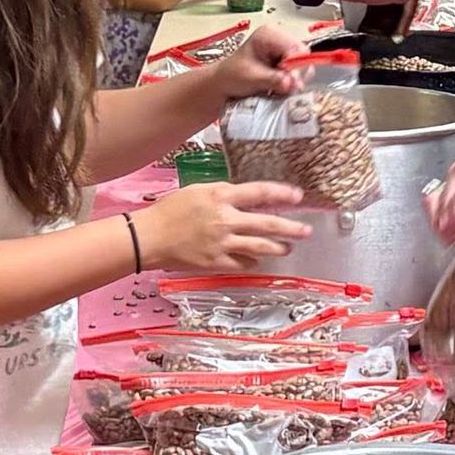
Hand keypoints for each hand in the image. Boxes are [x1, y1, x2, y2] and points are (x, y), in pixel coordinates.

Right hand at [139, 181, 311, 270]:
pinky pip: (242, 264)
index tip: (298, 196)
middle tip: (306, 230)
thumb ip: (222, 193)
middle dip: (290, 227)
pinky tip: (257, 261)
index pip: (259, 192)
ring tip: (287, 247)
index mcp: (220, 196)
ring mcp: (222, 243)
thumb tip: (244, 197)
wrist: (148, 237)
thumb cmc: (169, 210)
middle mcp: (225, 219)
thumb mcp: (196, 191)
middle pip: (267, 223)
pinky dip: (252, 262)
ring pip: (259, 246)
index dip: (282, 193)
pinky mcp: (216, 262)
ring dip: (277, 247)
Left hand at [213, 24, 307, 103]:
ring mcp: (283, 50)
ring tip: (281, 88)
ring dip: (295, 79)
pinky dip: (292, 81)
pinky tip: (281, 87)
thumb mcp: (251, 77)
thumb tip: (291, 82)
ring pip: (302, 65)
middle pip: (302, 55)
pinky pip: (298, 71)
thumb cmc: (231, 75)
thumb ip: (272, 79)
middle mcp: (278, 38)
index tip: (293, 82)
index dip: (297, 66)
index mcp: (268, 34)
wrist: (223, 83)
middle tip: (288, 87)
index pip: (295, 47)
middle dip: (297, 73)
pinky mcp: (285, 61)